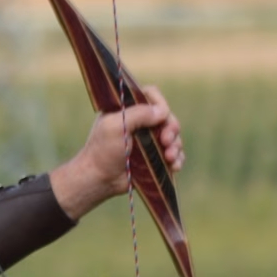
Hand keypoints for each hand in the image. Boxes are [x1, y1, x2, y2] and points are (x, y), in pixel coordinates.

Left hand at [50, 93, 183, 219]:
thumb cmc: (102, 151)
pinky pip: (174, 155)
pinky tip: (174, 166)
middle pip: (166, 116)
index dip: (160, 104)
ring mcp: (148, 141)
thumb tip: (163, 111)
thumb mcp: (115, 126)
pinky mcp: (154, 159)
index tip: (161, 117)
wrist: (99, 180)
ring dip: (176, 145)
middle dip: (171, 128)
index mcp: (128, 110)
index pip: (151, 95)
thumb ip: (138, 114)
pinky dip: (177, 159)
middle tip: (166, 141)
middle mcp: (140, 123)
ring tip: (169, 157)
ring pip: (173, 136)